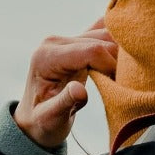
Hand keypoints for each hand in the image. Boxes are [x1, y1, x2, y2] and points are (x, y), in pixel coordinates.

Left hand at [13, 21, 117, 147]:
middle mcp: (55, 42)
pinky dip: (115, 43)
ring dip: (119, 55)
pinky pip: (102, 33)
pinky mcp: (76, 42)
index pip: (92, 51)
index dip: (111, 66)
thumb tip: (80, 91)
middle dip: (117, 62)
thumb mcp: (49, 118)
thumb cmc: (41, 122)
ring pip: (106, 35)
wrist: (32, 119)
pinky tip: (122, 60)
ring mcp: (66, 39)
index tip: (118, 86)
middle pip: (102, 40)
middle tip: (121, 85)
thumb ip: (64, 103)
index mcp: (46, 57)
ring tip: (120, 78)